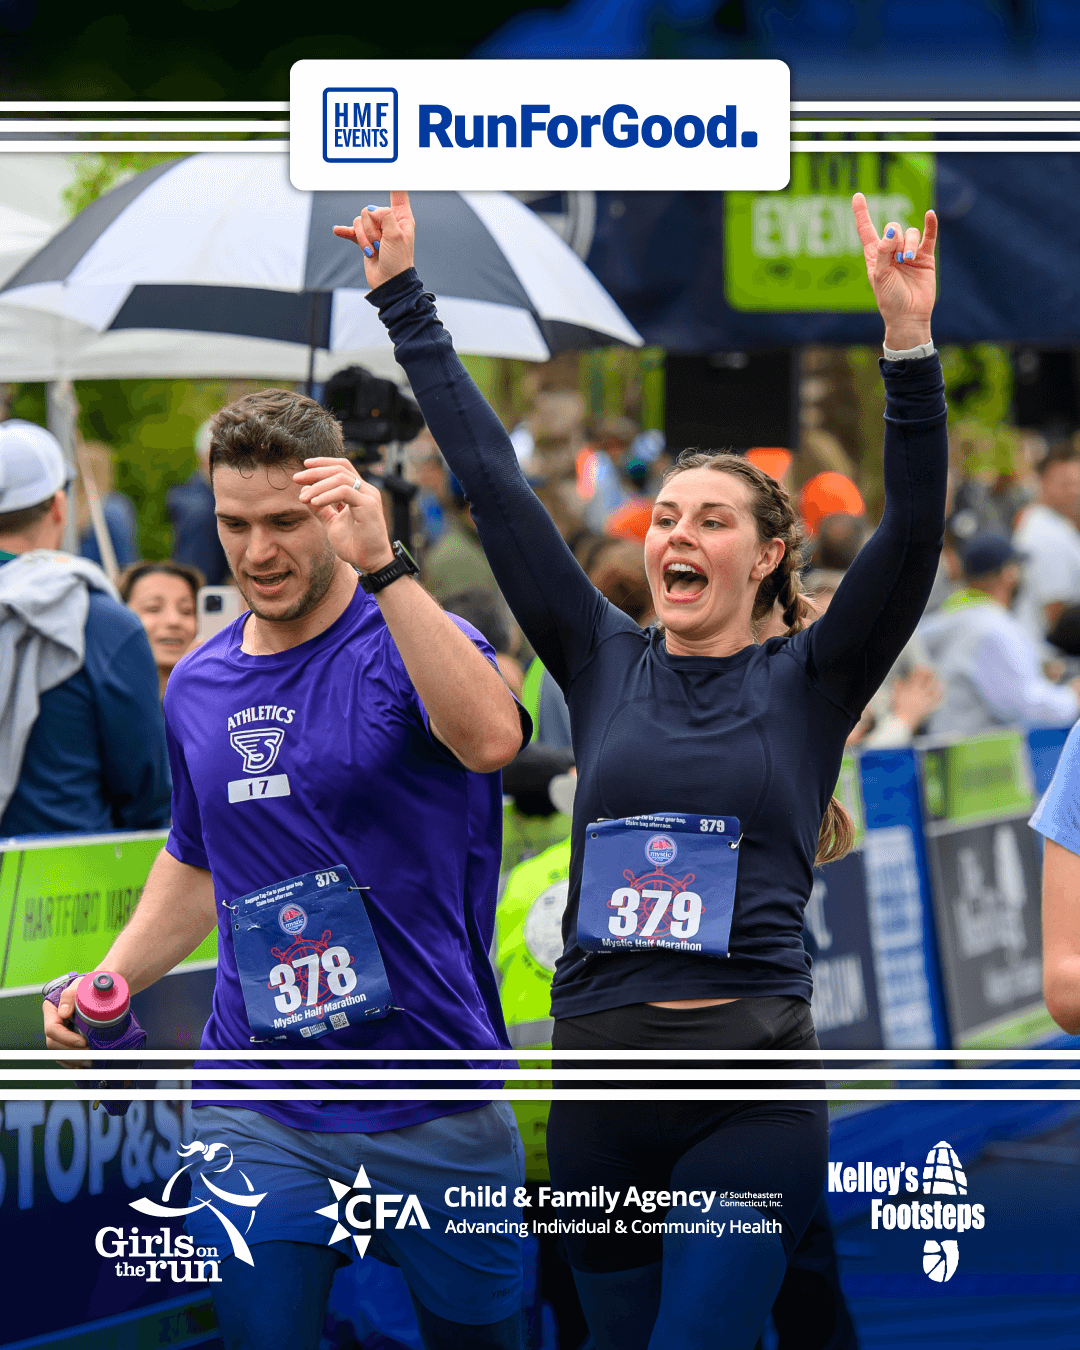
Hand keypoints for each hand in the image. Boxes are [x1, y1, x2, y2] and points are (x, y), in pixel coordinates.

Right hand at [43, 984, 91, 1066]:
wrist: (101, 989)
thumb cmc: (91, 985)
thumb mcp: (80, 985)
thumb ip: (70, 995)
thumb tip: (63, 1012)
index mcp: (52, 1009)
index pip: (52, 1029)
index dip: (66, 1038)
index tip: (83, 1042)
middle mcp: (53, 1022)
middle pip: (54, 1043)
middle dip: (71, 1052)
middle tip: (90, 1056)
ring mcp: (60, 1032)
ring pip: (59, 1052)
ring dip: (73, 1060)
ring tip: (90, 1062)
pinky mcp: (68, 1039)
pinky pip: (65, 1055)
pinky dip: (73, 1062)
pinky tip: (84, 1065)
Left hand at [293, 458, 395, 572]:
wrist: (371, 562)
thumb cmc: (355, 545)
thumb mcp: (331, 523)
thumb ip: (321, 509)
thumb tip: (304, 491)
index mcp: (360, 492)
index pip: (342, 467)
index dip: (323, 463)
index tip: (304, 466)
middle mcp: (366, 490)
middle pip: (340, 469)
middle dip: (315, 471)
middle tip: (296, 478)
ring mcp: (369, 496)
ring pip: (341, 478)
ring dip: (318, 485)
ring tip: (303, 497)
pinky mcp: (369, 505)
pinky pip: (344, 492)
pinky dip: (327, 495)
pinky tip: (314, 502)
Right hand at [332, 190, 415, 288]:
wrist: (390, 284)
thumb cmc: (399, 262)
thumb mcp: (396, 235)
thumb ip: (385, 216)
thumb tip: (371, 211)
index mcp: (402, 217)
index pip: (398, 193)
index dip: (395, 181)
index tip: (394, 164)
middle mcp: (389, 220)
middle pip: (370, 209)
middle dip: (372, 228)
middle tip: (381, 243)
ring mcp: (376, 230)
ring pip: (359, 220)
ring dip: (364, 237)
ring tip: (373, 250)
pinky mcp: (365, 240)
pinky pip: (351, 230)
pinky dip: (346, 231)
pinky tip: (337, 231)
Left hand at [852, 192, 937, 348]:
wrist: (909, 315)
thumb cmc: (889, 299)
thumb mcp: (879, 276)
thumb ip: (882, 252)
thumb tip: (891, 230)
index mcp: (874, 255)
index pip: (866, 229)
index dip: (862, 213)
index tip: (857, 196)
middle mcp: (891, 251)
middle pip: (893, 228)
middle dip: (895, 240)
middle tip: (896, 261)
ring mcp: (909, 252)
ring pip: (910, 233)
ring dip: (908, 245)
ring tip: (907, 261)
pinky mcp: (925, 256)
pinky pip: (928, 235)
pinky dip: (930, 225)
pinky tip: (930, 215)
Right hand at [891, 665, 942, 729]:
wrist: (902, 721)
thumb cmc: (897, 708)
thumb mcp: (895, 694)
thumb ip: (898, 685)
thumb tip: (898, 677)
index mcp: (912, 690)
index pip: (918, 677)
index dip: (920, 670)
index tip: (921, 666)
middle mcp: (921, 694)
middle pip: (929, 681)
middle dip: (931, 674)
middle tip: (932, 669)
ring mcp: (926, 702)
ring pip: (935, 690)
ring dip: (937, 683)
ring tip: (939, 679)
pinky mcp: (929, 708)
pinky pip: (937, 701)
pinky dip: (940, 696)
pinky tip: (941, 692)